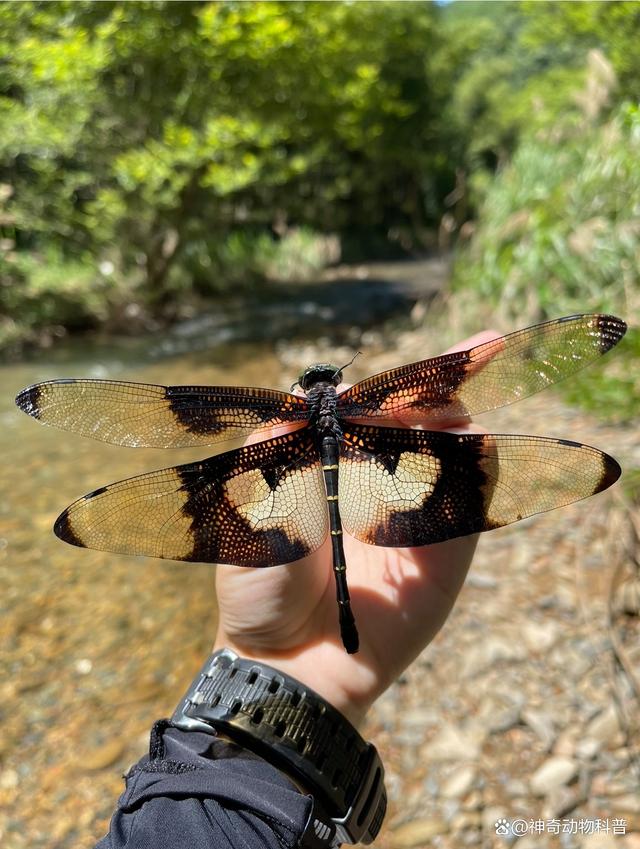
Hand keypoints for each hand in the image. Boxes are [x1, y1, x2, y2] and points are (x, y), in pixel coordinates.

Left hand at [213, 331, 498, 725]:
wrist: (289, 663)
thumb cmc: (260, 587)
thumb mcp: (250, 516)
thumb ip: (272, 460)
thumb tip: (293, 409)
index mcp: (330, 464)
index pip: (364, 410)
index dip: (379, 389)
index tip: (370, 390)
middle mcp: (376, 480)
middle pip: (416, 420)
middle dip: (433, 391)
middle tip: (446, 374)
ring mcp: (414, 513)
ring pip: (450, 452)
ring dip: (455, 425)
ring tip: (450, 410)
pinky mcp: (446, 550)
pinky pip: (470, 505)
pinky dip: (474, 475)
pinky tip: (469, 450)